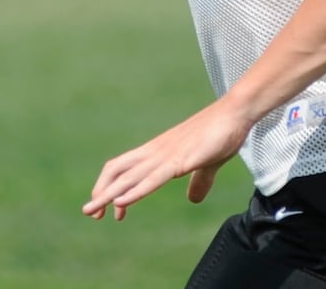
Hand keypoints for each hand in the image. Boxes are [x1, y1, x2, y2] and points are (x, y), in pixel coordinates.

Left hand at [81, 98, 250, 221]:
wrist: (235, 112)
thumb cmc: (221, 134)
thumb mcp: (206, 163)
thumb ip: (198, 181)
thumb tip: (193, 199)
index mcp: (159, 152)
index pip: (124, 168)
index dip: (112, 187)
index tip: (109, 212)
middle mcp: (156, 152)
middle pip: (118, 170)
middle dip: (101, 192)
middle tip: (89, 212)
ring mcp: (167, 154)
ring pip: (130, 176)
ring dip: (109, 194)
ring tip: (92, 209)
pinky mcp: (181, 159)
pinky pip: (153, 178)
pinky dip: (135, 191)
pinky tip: (122, 201)